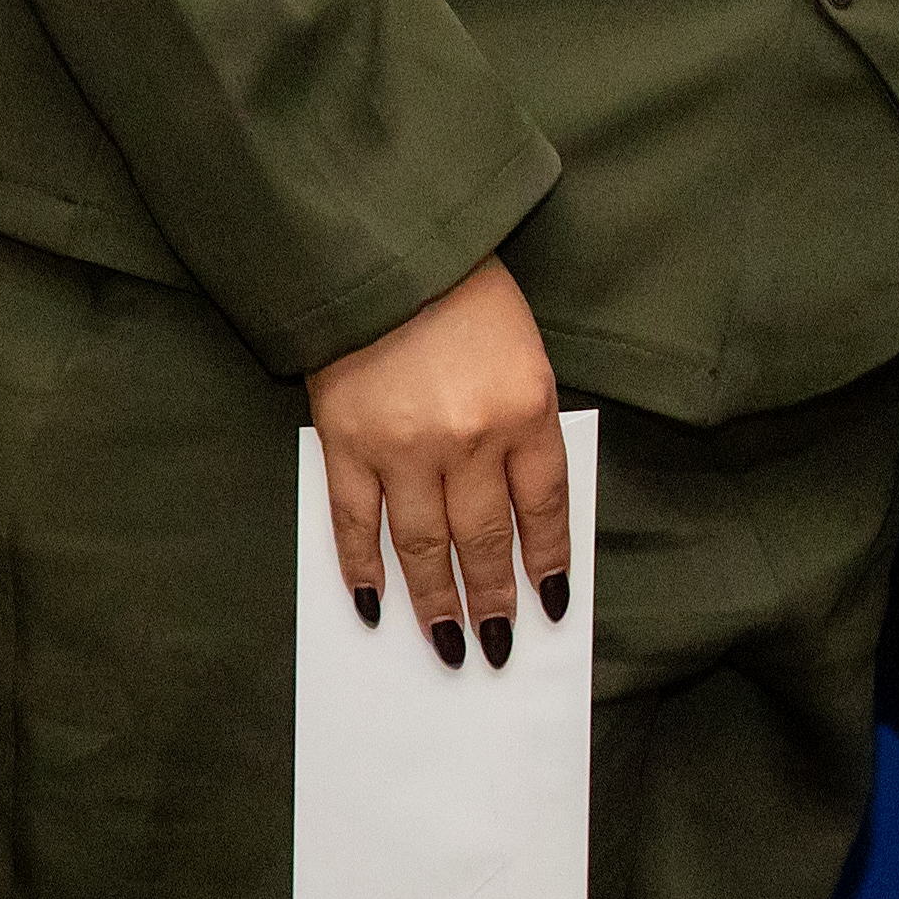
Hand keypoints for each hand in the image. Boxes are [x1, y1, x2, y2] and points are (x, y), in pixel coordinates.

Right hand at [308, 257, 567, 672]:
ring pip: (423, 547)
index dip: (547, 562)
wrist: (386, 253)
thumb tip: (520, 510)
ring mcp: (404, 447)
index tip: (550, 605)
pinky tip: (374, 603)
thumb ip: (526, 427)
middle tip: (497, 646)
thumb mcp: (526, 354)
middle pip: (484, 541)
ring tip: (447, 644)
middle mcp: (469, 439)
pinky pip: (357, 523)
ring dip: (435, 603)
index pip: (544, 509)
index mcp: (526, 411)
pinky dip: (363, 569)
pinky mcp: (347, 444)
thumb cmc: (468, 298)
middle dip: (493, 600)